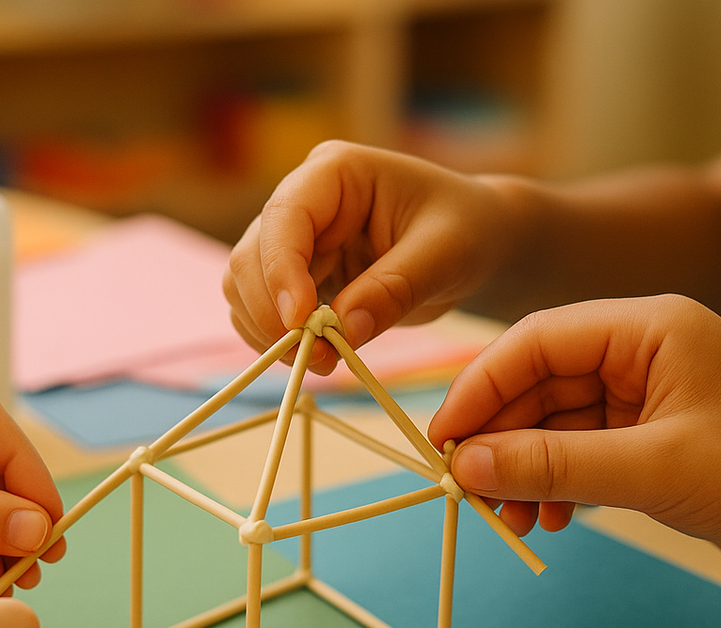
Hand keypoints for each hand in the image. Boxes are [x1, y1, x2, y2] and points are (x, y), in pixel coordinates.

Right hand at [224, 141, 520, 373]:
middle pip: (251, 257)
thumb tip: (343, 330)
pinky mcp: (298, 277)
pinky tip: (321, 357)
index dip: (281, 271)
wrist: (475, 243)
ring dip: (271, 333)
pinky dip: (279, 341)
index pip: (284, 217)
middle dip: (273, 314)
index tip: (301, 322)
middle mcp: (303, 201)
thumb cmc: (466, 229)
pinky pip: (263, 312)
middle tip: (319, 359)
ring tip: (324, 362)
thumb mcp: (444, 254)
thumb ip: (394, 288)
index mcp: (335, 173)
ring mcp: (294, 240)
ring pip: (245, 288)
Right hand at [428, 294, 720, 581]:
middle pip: (539, 382)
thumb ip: (553, 464)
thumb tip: (464, 468)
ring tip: (507, 522)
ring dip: (523, 469)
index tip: (441, 440)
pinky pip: (580, 451)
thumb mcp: (653, 470)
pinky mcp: (652, 438)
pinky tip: (547, 520)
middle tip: (465, 494)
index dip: (481, 387)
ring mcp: (647, 395)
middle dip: (499, 439)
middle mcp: (644, 350)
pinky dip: (555, 483)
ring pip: (554, 422)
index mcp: (650, 326)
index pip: (538, 340)